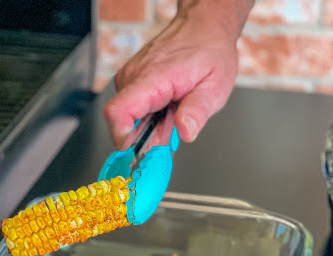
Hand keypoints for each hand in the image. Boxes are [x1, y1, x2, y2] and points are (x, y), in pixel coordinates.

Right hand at [104, 7, 242, 146]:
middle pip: (123, 123)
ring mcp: (130, 77)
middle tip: (172, 128)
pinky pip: (132, 108)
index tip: (138, 152)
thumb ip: (197, 111)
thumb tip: (185, 132)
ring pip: (129, 118)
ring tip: (173, 111)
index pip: (118, 113)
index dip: (122, 138)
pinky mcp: (130, 80)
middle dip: (146, 137)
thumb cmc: (209, 52)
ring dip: (149, 126)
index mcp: (152, 79)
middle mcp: (134, 77)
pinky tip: (166, 105)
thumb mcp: (214, 87)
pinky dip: (149, 115)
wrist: (203, 27)